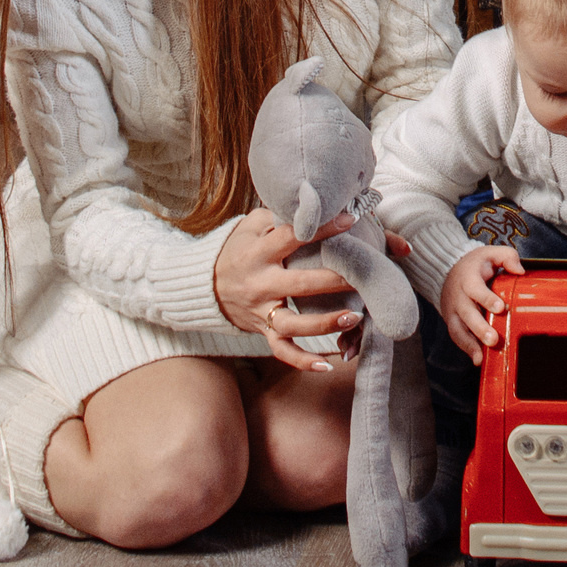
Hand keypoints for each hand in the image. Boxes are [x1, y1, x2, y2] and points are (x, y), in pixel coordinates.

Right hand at [213, 207, 359, 371]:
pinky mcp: (262, 331)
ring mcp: (260, 311)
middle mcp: (260, 284)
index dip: (320, 229)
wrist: (203, 285)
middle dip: (333, 280)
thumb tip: (313, 203)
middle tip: (363, 275)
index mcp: (257, 253)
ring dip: (324, 324)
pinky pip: (282, 351)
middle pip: (299, 284)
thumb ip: (279, 215)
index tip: (350, 219)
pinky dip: (302, 360)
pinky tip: (328, 364)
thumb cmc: (237, 249)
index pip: (291, 237)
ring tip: (354, 316)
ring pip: (292, 324)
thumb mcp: (251, 226)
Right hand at [441, 244, 525, 364]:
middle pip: (467, 314)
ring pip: (458, 329)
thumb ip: (507, 257)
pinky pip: (457, 337)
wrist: (447, 270)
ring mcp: (453, 311)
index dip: (487, 298)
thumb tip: (520, 271)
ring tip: (481, 357)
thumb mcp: (490, 253)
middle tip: (493, 339)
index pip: (476, 289)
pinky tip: (477, 359)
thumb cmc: (474, 265)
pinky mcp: (452, 322)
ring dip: (470, 344)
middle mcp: (459, 297)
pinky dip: (466, 349)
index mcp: (469, 279)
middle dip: (479, 328)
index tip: (500, 308)